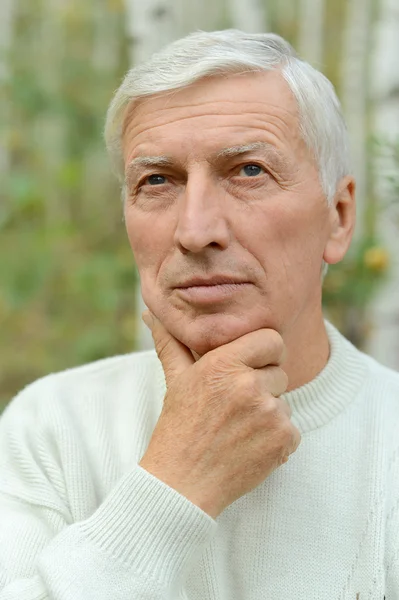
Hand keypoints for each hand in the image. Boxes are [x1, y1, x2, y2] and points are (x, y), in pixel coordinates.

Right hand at [139, 312, 300, 518]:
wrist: (182, 485)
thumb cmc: (178, 428)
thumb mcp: (176, 380)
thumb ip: (171, 341)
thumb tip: (151, 311)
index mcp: (224, 364)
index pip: (271, 339)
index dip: (263, 353)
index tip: (249, 369)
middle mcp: (249, 384)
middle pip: (280, 371)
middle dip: (264, 386)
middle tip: (236, 406)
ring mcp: (269, 413)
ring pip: (285, 401)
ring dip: (269, 414)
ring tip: (238, 429)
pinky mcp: (284, 439)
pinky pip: (292, 429)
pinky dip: (277, 439)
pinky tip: (250, 447)